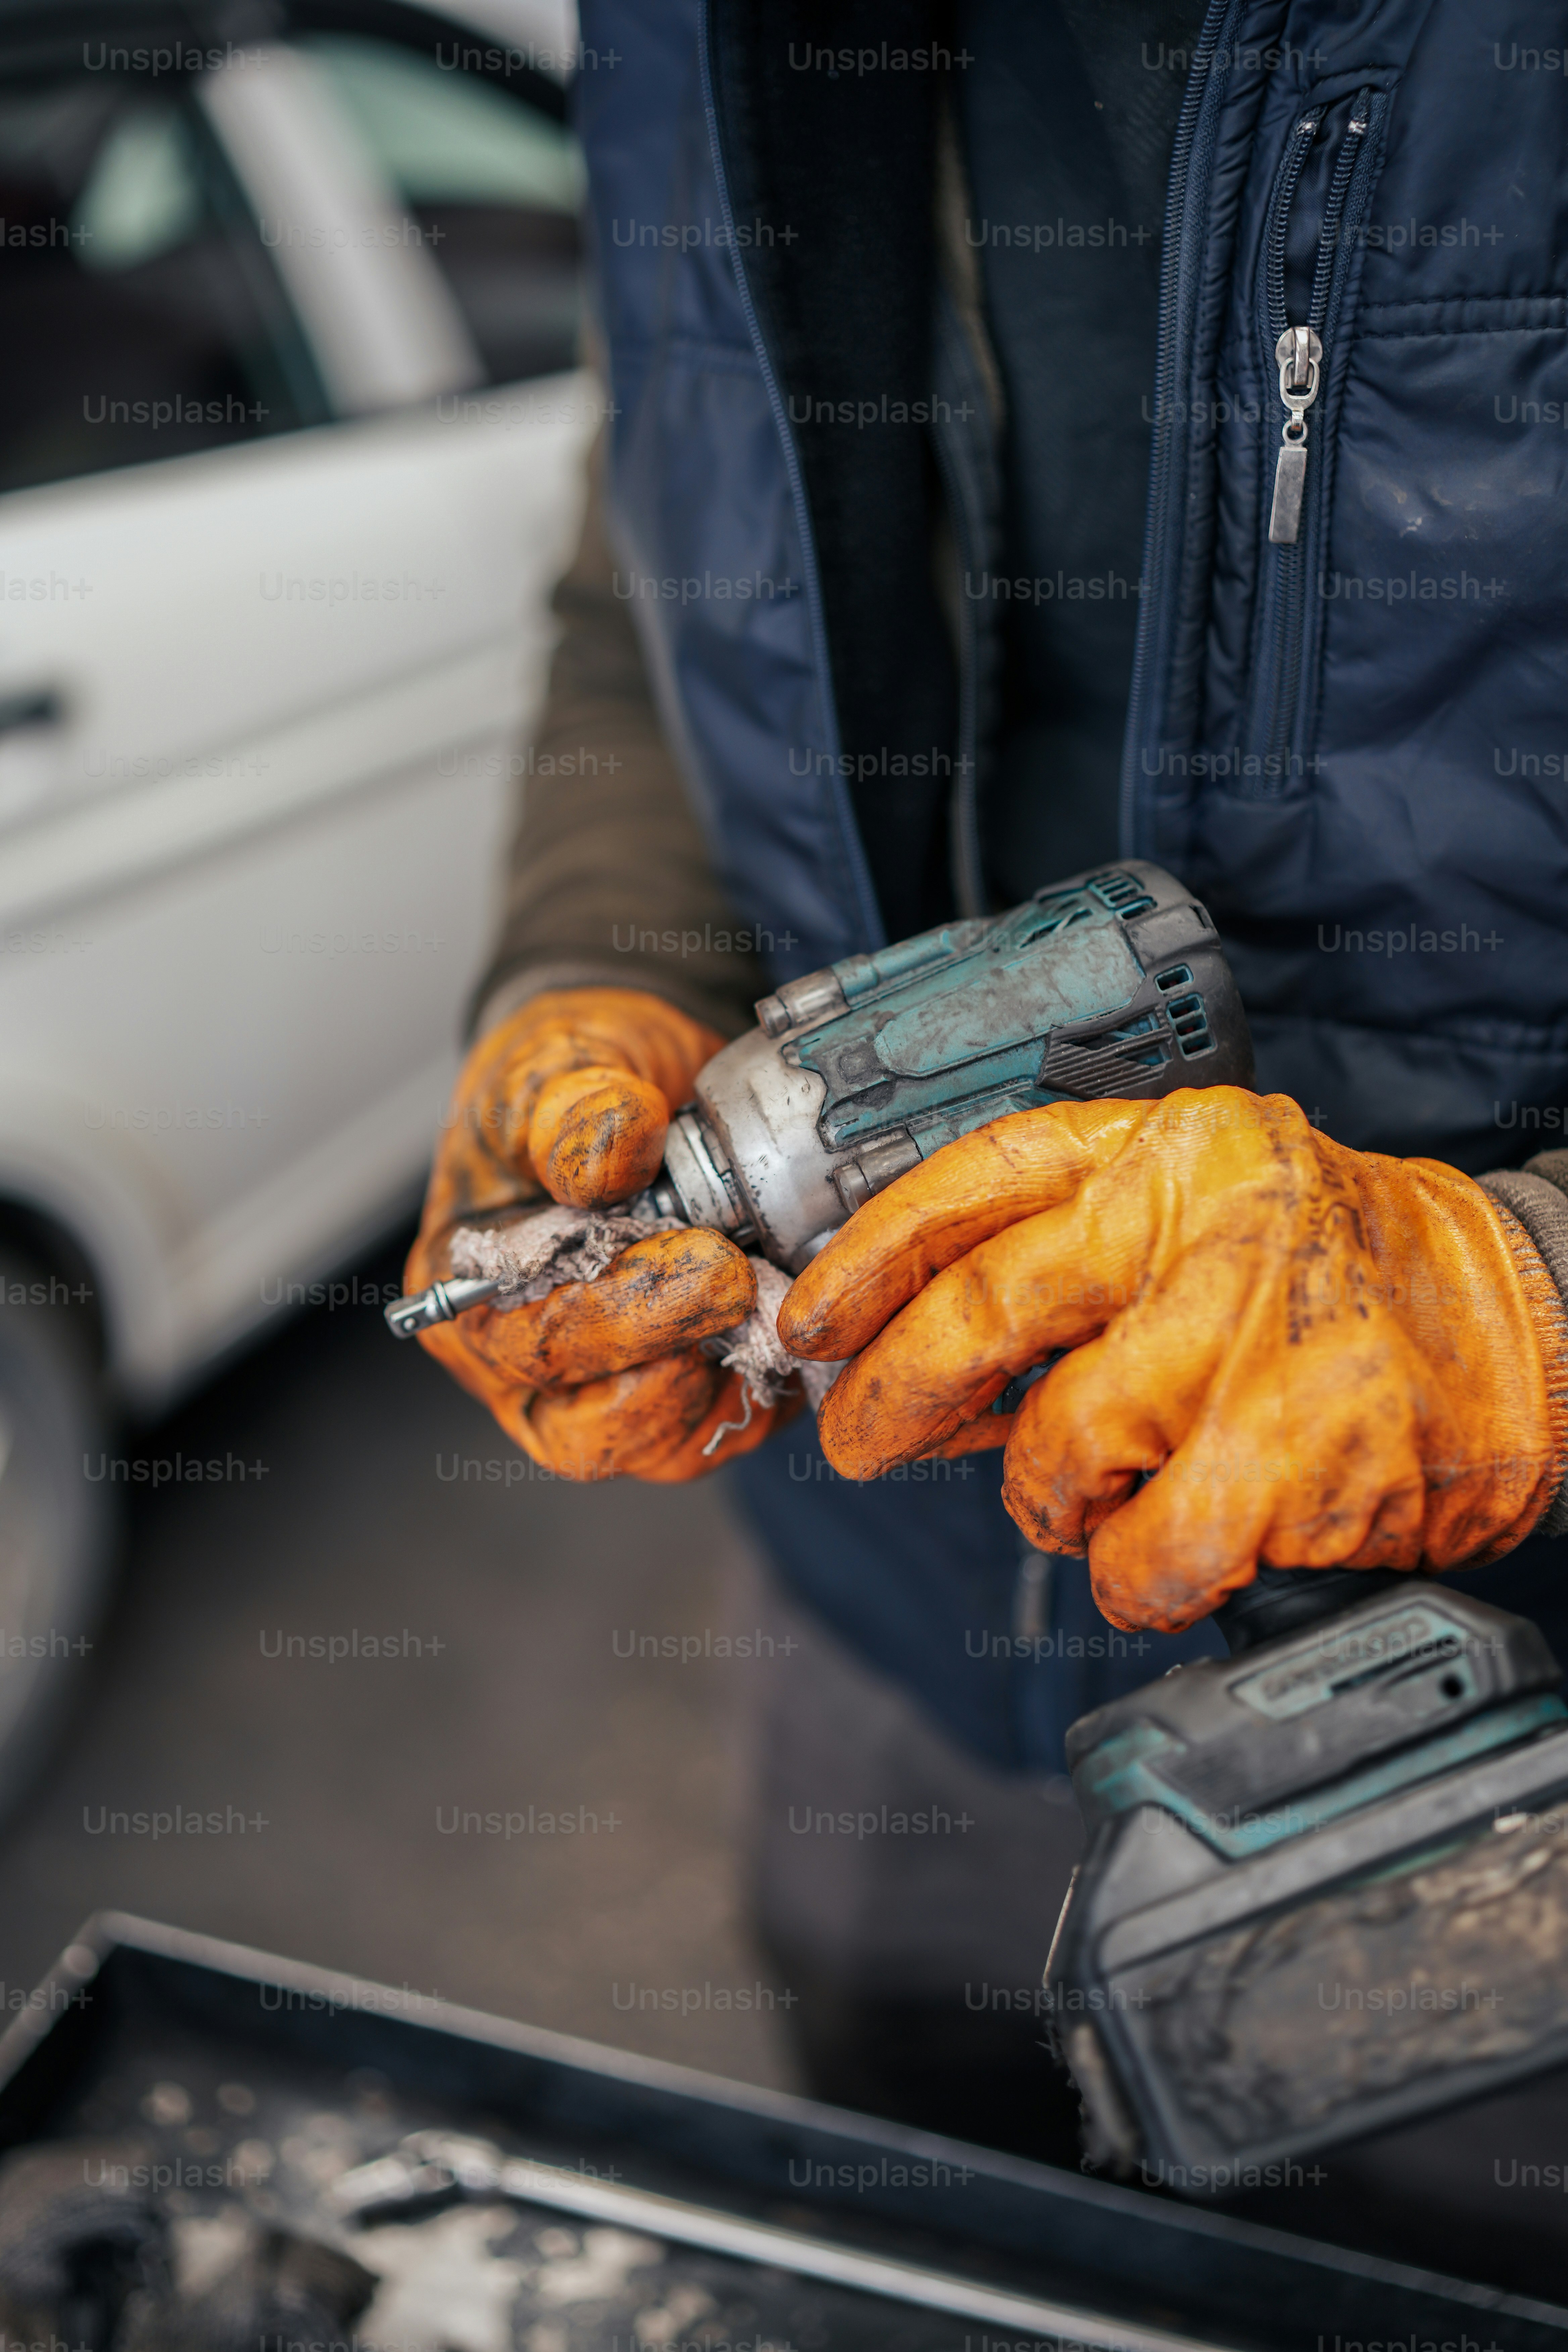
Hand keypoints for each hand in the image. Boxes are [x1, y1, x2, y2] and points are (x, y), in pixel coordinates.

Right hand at [408, 988, 790, 1477]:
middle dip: (677, 1353)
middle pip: (588, 1429)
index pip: (529, 1348)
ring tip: (774, 1296)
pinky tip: (794, 1318)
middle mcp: (523, 1366)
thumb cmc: (568, 1078)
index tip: (705, 1255)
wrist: (634, 1076)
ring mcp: (605, 1389)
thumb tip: (612, 1157)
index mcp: (466, 1295)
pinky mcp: (687, 1391)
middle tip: (744, 1276)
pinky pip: (729, 1429)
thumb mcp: (554, 1064)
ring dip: (730, 1378)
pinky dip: (770, 1384)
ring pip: (664, 1447)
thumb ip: (572, 1109)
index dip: (620, 1316)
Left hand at [778, 1089, 1567, 1630]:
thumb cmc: (1337, 1273)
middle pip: (983, 1311)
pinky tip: (1177, 1545)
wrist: (1524, 1322)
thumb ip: (1074, 1266)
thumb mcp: (1206, 1215)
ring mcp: (1250, 1343)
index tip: (810, 1319)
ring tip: (1104, 1496)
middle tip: (858, 1439)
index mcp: (1172, 1149)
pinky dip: (1138, 1573)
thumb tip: (918, 1363)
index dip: (869, 1256)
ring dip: (1052, 1502)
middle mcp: (1205, 1227)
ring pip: (1059, 1453)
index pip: (976, 1182)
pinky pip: (1146, 1554)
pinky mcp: (1293, 1459)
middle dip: (890, 1392)